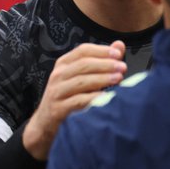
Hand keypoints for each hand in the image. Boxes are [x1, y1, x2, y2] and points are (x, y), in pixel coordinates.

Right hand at [23, 40, 126, 159]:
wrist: (46, 123)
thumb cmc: (71, 96)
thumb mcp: (84, 76)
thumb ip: (102, 60)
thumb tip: (119, 45)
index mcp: (65, 63)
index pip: (83, 50)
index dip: (101, 51)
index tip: (118, 54)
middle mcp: (58, 75)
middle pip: (83, 65)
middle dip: (105, 65)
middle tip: (122, 68)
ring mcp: (56, 92)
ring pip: (81, 82)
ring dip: (102, 79)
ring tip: (119, 79)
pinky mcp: (58, 109)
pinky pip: (78, 101)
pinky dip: (94, 98)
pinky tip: (107, 97)